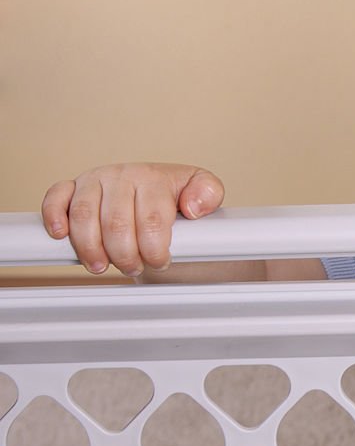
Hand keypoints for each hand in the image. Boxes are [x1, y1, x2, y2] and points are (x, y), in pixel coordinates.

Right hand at [41, 163, 224, 275]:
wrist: (158, 197)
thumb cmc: (179, 198)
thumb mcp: (206, 193)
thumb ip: (209, 194)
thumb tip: (192, 207)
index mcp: (153, 178)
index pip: (152, 219)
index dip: (154, 249)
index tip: (160, 262)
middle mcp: (121, 176)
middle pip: (116, 223)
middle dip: (126, 255)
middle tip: (134, 269)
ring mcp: (94, 181)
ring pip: (84, 217)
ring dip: (92, 249)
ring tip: (102, 266)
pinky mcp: (71, 188)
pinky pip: (56, 198)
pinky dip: (54, 217)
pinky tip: (61, 236)